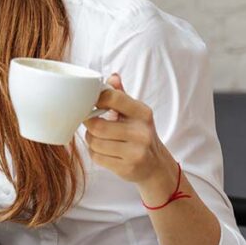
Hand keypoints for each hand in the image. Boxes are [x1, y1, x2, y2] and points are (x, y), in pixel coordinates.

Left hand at [82, 73, 176, 188]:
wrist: (156, 166)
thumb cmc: (139, 134)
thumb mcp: (135, 113)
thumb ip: (120, 95)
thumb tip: (111, 76)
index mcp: (143, 113)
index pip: (112, 98)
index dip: (95, 99)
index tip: (91, 103)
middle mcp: (141, 132)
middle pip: (97, 125)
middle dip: (89, 125)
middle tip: (92, 124)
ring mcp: (136, 152)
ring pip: (94, 142)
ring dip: (91, 140)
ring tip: (99, 139)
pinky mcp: (127, 168)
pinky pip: (97, 157)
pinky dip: (95, 153)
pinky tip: (105, 151)